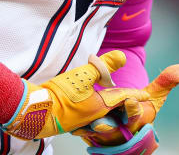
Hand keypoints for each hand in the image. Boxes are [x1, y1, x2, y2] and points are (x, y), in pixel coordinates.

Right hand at [2, 51, 147, 139]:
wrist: (32, 110)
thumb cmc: (57, 94)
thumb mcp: (82, 76)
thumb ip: (103, 66)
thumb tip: (123, 56)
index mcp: (99, 107)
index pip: (121, 98)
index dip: (134, 94)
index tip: (145, 94)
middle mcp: (93, 117)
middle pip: (113, 111)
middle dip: (123, 106)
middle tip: (133, 102)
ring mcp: (81, 122)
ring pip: (101, 114)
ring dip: (108, 109)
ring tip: (115, 105)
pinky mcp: (70, 121)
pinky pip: (88, 117)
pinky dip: (94, 111)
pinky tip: (90, 108)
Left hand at [74, 63, 178, 147]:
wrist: (127, 125)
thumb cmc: (142, 108)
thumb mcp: (155, 95)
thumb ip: (167, 81)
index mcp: (138, 119)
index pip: (136, 115)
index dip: (133, 108)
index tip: (130, 100)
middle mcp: (122, 130)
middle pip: (114, 129)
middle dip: (108, 125)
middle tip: (100, 121)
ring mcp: (107, 135)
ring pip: (97, 134)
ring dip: (91, 129)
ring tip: (86, 124)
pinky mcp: (93, 137)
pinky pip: (84, 134)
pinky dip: (80, 130)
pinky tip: (75, 125)